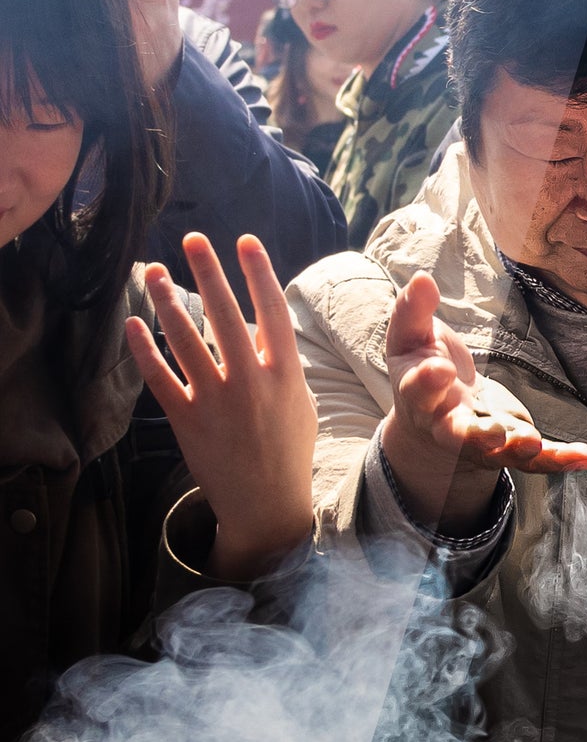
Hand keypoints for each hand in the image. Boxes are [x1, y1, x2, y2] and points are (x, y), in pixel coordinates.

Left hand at [124, 233, 316, 580]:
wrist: (266, 501)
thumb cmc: (286, 447)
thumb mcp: (297, 400)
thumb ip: (278, 361)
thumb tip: (258, 324)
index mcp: (284, 374)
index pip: (271, 312)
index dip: (258, 273)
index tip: (245, 241)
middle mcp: (250, 382)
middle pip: (225, 315)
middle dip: (208, 272)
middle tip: (192, 240)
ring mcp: (216, 401)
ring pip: (186, 340)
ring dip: (168, 301)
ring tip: (153, 273)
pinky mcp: (187, 420)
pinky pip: (160, 377)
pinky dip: (144, 349)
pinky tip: (133, 323)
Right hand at [380, 273, 586, 533]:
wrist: (431, 415)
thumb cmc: (420, 366)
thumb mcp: (410, 336)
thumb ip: (413, 310)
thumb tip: (422, 278)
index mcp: (420, 396)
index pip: (420, 391)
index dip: (428, 382)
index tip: (442, 370)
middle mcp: (448, 426)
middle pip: (459, 436)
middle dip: (475, 435)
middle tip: (492, 433)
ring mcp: (482, 442)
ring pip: (499, 453)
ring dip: (518, 450)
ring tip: (534, 444)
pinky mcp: (511, 445)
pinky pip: (536, 458)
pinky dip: (560, 459)